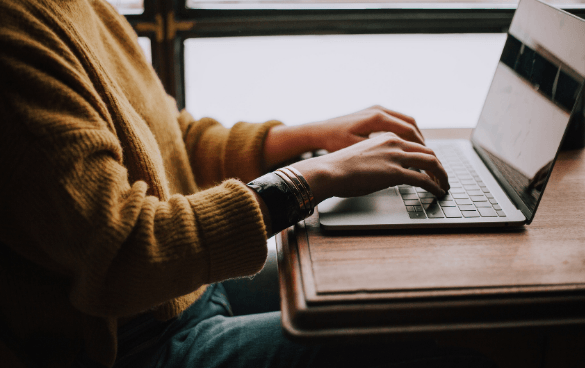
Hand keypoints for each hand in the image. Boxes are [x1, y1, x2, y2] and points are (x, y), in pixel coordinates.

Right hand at [291, 132, 448, 203]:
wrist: (329, 170)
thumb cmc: (339, 167)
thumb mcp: (363, 156)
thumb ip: (379, 159)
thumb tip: (384, 172)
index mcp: (386, 137)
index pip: (415, 144)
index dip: (427, 156)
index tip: (431, 167)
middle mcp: (394, 143)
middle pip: (428, 151)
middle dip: (439, 166)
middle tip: (443, 177)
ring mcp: (395, 157)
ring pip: (431, 162)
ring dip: (441, 175)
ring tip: (444, 185)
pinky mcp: (395, 173)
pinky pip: (423, 179)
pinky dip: (435, 186)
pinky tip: (438, 192)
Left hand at [307, 105, 424, 152]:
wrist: (319, 131)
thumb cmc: (334, 142)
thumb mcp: (357, 150)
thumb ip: (380, 154)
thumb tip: (401, 163)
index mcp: (377, 118)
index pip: (408, 131)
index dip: (420, 146)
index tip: (426, 159)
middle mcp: (379, 110)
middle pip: (411, 124)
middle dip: (421, 141)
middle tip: (428, 157)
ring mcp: (377, 109)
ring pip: (405, 120)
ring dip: (414, 136)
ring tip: (420, 152)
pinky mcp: (373, 112)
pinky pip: (396, 120)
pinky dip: (405, 132)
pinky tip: (405, 145)